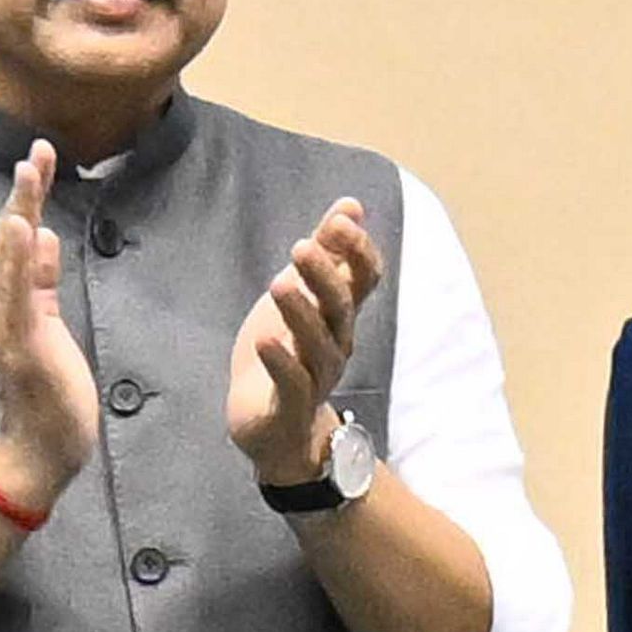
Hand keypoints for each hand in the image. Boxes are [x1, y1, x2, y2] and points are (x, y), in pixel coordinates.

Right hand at [0, 144, 98, 512]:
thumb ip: (41, 282)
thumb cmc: (47, 393)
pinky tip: (21, 227)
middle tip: (36, 151)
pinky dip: (15, 260)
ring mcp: (3, 327)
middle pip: (8, 241)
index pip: (16, 240)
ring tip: (28, 172)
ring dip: (18, 213)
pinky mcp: (19, 345)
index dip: (28, 198)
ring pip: (7, 260)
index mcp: (6, 302)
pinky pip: (16, 295)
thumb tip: (42, 235)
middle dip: (24, 194)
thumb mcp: (48, 325)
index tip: (41, 158)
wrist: (40, 451)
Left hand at [228, 196, 383, 487]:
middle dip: (325, 275)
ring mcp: (316, 377)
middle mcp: (336, 345)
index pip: (365, 280)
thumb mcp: (301, 293)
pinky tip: (266, 340)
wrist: (272, 426)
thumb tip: (351, 204)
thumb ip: (327, 252)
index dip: (358, 251)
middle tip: (301, 246)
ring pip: (319, 344)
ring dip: (302, 313)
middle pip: (341, 308)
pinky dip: (281, 362)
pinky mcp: (290, 407)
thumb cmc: (287, 352)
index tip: (341, 220)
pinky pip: (292, 384)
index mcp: (340, 315)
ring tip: (280, 282)